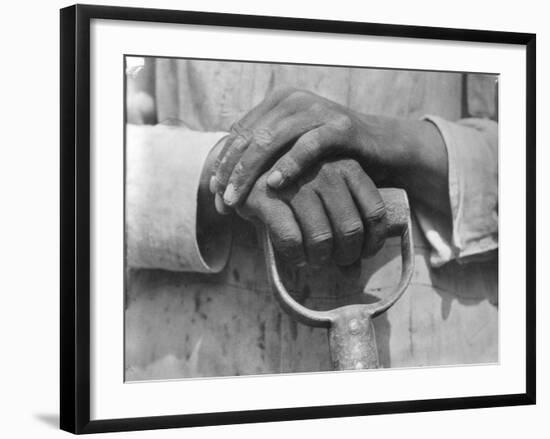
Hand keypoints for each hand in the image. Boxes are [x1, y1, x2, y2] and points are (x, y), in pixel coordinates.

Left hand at [210, 87, 449, 218]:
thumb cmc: (332, 157)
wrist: (383, 149)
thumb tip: (226, 183)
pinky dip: (288, 165)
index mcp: (279, 103)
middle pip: (251, 136)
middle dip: (232, 171)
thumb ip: (265, 158)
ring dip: (250, 172)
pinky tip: (273, 184)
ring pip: (271, 140)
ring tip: (237, 199)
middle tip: (221, 201)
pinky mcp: (340, 126)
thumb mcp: (293, 152)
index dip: (224, 163)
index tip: (214, 193)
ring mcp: (318, 110)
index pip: (240, 133)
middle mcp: (295, 101)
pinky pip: (308, 146)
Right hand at [236, 158, 386, 266]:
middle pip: (350, 229)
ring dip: (320, 258)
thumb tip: (355, 271)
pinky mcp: (267, 196)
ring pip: (321, 237)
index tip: (362, 254)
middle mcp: (325, 169)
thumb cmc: (295, 187)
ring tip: (315, 261)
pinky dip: (296, 255)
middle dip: (345, 256)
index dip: (372, 242)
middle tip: (336, 261)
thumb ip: (345, 221)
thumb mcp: (326, 194)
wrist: (246, 170)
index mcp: (347, 166)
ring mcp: (296, 181)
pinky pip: (291, 239)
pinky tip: (296, 256)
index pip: (374, 212)